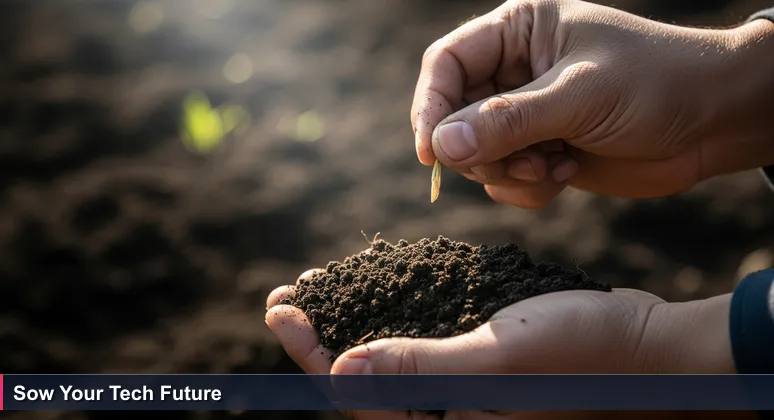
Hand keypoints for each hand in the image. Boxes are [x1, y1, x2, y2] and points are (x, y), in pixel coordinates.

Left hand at [265, 268, 737, 419]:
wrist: (642, 344)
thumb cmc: (580, 353)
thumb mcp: (496, 358)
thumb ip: (419, 370)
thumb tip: (340, 372)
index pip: (357, 399)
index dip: (310, 354)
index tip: (280, 310)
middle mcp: (448, 416)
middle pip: (363, 383)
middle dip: (319, 340)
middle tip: (285, 298)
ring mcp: (461, 392)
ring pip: (387, 363)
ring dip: (349, 326)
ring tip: (317, 290)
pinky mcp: (474, 365)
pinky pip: (418, 346)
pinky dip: (390, 318)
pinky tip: (376, 288)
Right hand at [412, 0, 773, 207]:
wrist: (713, 123)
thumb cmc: (655, 84)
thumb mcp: (579, 95)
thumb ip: (508, 120)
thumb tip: (442, 147)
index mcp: (519, 31)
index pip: (447, 63)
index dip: (431, 106)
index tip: (431, 151)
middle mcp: (515, 72)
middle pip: (455, 115)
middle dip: (480, 149)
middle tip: (519, 161)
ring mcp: (527, 114)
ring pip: (476, 154)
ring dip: (507, 171)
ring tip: (551, 165)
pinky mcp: (540, 150)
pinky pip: (504, 179)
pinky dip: (526, 187)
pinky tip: (565, 173)